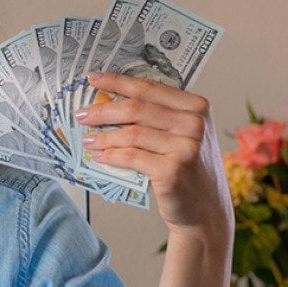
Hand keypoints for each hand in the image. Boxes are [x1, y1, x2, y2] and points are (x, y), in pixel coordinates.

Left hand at [76, 71, 232, 238]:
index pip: (149, 88)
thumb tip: (109, 102)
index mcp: (196, 106)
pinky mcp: (173, 170)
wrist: (205, 208)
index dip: (117, 82)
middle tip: (81, 115)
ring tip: (88, 140)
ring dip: (103, 136)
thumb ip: (156, 117)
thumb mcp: (181, 135)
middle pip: (136, 108)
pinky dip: (111, 156)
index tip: (92, 78)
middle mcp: (194, 123)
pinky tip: (100, 157)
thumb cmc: (187, 169)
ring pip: (131, 133)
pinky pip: (131, 157)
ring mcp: (186, 147)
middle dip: (103, 110)